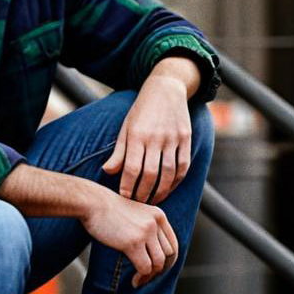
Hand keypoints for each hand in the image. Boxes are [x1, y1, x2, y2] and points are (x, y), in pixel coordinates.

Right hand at [81, 188, 178, 287]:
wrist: (92, 202)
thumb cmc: (106, 209)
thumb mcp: (134, 213)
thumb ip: (145, 227)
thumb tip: (149, 251)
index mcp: (158, 215)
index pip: (172, 243)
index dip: (168, 260)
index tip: (158, 269)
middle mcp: (155, 223)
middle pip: (168, 254)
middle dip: (160, 269)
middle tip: (147, 276)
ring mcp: (145, 232)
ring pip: (158, 263)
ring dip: (150, 275)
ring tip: (140, 280)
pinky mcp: (133, 243)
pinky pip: (145, 267)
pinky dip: (141, 277)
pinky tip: (134, 280)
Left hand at [102, 59, 198, 203]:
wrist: (166, 89)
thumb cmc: (141, 112)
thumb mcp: (125, 128)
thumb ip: (118, 152)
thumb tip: (107, 172)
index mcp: (137, 135)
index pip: (131, 168)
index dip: (128, 187)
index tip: (125, 199)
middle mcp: (155, 137)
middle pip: (150, 174)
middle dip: (143, 193)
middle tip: (138, 204)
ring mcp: (173, 138)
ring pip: (168, 173)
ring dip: (161, 191)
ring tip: (152, 201)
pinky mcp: (186, 138)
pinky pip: (183, 166)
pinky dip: (176, 181)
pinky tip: (168, 189)